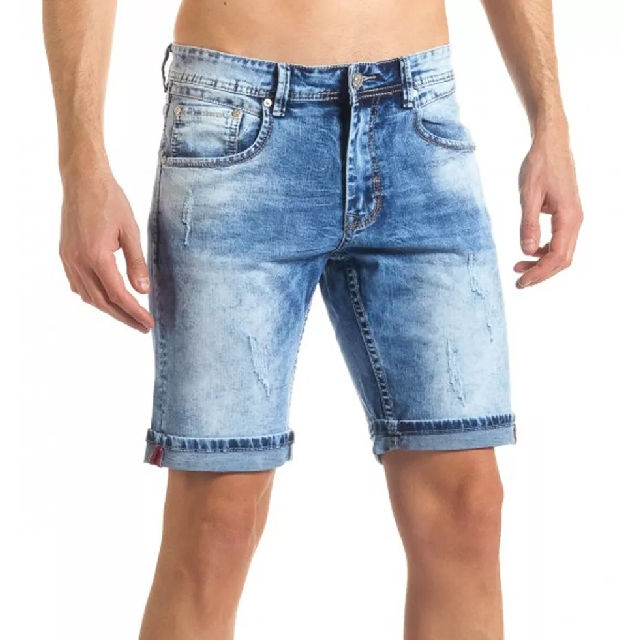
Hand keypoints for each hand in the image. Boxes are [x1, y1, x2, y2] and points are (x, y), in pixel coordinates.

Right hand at [59, 171, 153, 332]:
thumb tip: (143, 290)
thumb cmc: (110, 201)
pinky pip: (78, 284)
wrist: (83, 180)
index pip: (119, 296)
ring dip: (108, 309)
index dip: (135, 312)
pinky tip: (105, 298)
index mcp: (97, 257)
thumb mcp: (130, 231)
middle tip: (142, 326)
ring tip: (128, 315)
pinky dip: (93, 296)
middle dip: (124, 317)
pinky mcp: (65, 254)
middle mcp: (79, 262)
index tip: (149, 323)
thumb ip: (137, 263)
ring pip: (88, 296)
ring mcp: (69, 259)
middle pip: (103, 301)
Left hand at [514, 129, 582, 287]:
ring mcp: (572, 218)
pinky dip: (544, 251)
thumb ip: (528, 224)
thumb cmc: (540, 165)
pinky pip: (559, 241)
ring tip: (518, 267)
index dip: (539, 272)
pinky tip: (529, 251)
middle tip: (518, 282)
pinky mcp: (566, 214)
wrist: (551, 144)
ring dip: (541, 263)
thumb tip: (526, 251)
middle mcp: (575, 220)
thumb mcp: (528, 195)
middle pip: (562, 259)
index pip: (557, 256)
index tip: (521, 281)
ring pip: (561, 252)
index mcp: (568, 217)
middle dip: (541, 273)